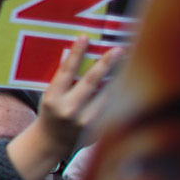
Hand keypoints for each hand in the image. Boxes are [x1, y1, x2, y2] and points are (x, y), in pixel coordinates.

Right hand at [7, 35, 121, 179]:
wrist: (52, 142)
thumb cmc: (53, 112)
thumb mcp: (51, 95)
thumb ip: (66, 80)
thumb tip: (88, 56)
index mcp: (53, 98)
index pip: (66, 71)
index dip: (75, 53)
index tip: (85, 37)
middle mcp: (69, 110)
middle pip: (91, 81)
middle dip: (106, 64)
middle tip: (118, 50)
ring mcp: (85, 122)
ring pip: (107, 94)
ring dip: (119, 77)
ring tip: (128, 63)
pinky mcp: (98, 130)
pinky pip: (112, 107)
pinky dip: (120, 94)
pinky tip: (127, 83)